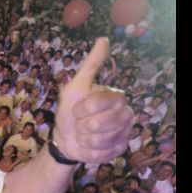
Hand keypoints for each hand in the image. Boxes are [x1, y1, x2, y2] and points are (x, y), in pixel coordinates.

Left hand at [52, 38, 133, 162]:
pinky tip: (88, 146)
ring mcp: (124, 133)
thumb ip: (91, 65)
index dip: (82, 109)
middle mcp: (125, 114)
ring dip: (83, 140)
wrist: (66, 138)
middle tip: (79, 124)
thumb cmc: (70, 110)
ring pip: (100, 141)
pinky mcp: (120, 149)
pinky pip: (102, 154)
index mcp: (115, 96)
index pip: (97, 103)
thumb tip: (103, 39)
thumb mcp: (75, 87)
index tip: (76, 110)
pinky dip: (89, 152)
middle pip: (99, 124)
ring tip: (82, 135)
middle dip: (80, 126)